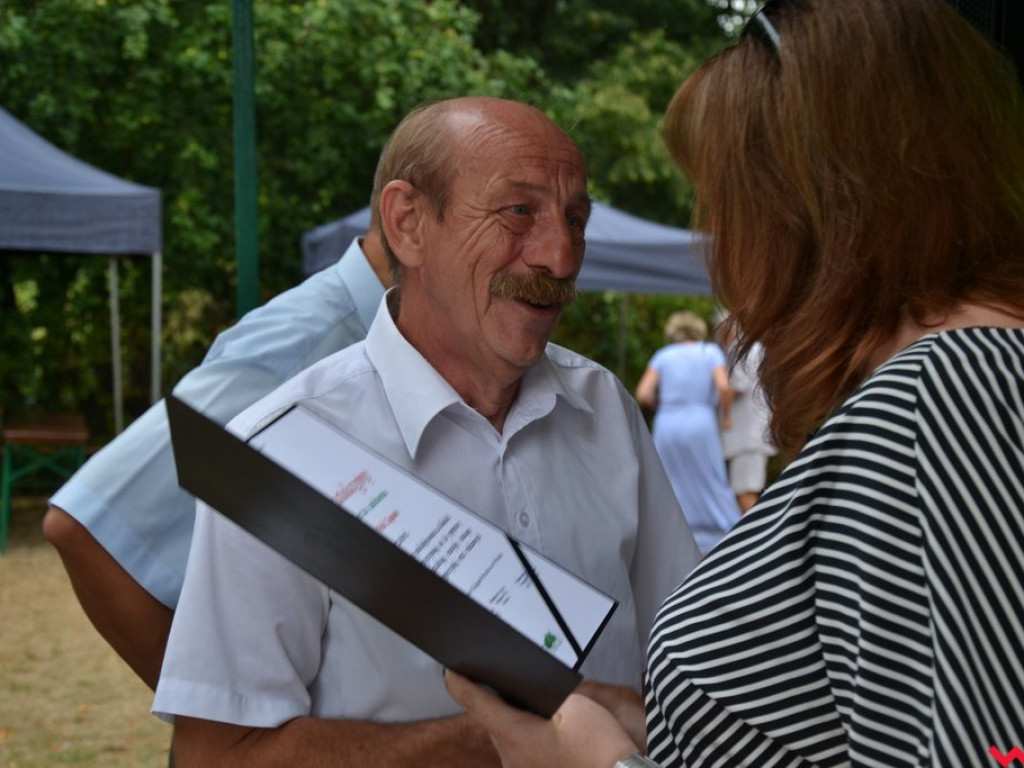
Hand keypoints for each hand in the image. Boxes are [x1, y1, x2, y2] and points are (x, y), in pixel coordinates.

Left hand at [445, 670, 638, 767]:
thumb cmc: (600, 749)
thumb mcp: (576, 704)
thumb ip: (549, 693)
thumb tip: (535, 692)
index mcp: (515, 735)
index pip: (476, 703)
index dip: (460, 683)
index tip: (450, 671)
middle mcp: (512, 758)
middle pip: (493, 721)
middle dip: (496, 701)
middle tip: (503, 680)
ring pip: (508, 738)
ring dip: (515, 721)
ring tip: (532, 704)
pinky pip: (523, 752)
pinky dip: (527, 736)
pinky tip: (546, 728)